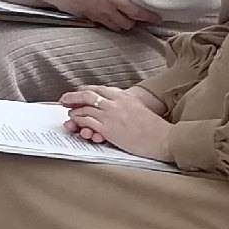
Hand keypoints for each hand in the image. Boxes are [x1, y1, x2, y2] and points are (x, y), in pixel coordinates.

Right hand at [28, 0, 159, 33]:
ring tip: (127, 18)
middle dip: (136, 22)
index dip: (148, 17)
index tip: (158, 19)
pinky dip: (112, 24)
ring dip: (124, 25)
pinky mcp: (90, 19)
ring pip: (118, 28)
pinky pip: (106, 25)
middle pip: (128, 24)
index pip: (136, 12)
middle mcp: (107, 11)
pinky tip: (112, 18)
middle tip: (140, 17)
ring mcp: (99, 17)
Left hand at [60, 84, 175, 160]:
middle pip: (87, 95)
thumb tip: (111, 105)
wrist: (164, 138)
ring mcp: (111, 115)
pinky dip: (79, 121)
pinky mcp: (108, 128)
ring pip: (85, 108)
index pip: (98, 89)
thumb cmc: (155, 128)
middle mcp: (116, 102)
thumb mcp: (139, 108)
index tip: (77, 93)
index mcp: (124, 96)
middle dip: (73, 97)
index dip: (84, 91)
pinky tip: (76, 123)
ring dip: (74, 111)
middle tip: (64, 100)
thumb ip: (124, 104)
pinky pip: (87, 121)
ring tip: (70, 115)